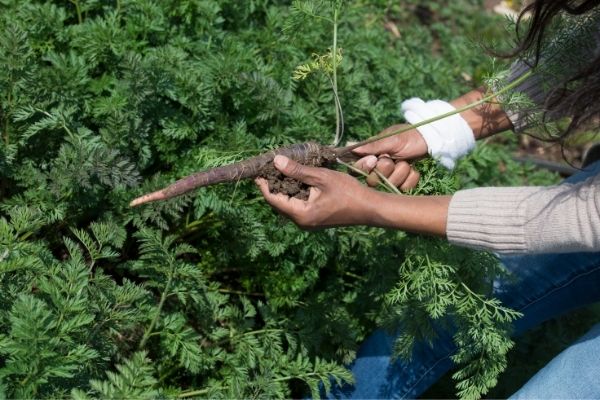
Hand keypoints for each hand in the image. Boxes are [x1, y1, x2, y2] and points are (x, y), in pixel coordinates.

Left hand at [255, 155, 377, 228]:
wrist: (370, 208)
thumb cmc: (348, 192)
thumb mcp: (322, 177)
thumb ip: (297, 170)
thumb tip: (276, 161)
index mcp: (301, 214)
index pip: (273, 199)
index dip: (264, 184)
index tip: (259, 169)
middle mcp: (301, 222)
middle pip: (278, 203)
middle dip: (273, 184)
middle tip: (270, 166)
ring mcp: (308, 222)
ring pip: (287, 204)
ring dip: (284, 187)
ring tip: (281, 169)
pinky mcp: (315, 219)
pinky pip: (297, 205)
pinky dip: (294, 192)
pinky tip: (296, 179)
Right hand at [352, 126, 426, 189]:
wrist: (427, 139)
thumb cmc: (407, 136)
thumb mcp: (390, 139)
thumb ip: (372, 146)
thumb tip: (352, 146)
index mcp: (370, 156)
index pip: (356, 169)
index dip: (365, 167)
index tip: (375, 159)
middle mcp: (377, 168)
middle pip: (372, 181)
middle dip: (385, 169)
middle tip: (392, 158)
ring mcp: (390, 177)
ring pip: (389, 185)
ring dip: (401, 171)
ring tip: (406, 160)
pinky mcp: (402, 183)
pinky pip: (403, 188)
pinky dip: (411, 177)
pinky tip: (412, 168)